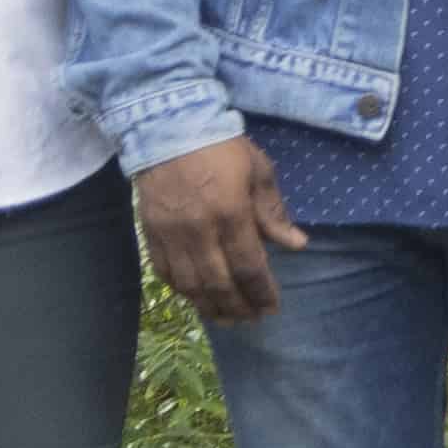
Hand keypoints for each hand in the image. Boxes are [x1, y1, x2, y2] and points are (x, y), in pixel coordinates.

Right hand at [136, 136, 307, 325]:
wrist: (168, 128)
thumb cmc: (222, 147)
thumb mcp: (259, 171)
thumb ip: (274, 212)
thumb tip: (297, 244)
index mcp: (231, 214)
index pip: (249, 267)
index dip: (261, 292)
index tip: (272, 307)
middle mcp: (199, 231)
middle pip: (219, 284)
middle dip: (238, 307)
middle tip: (252, 319)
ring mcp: (171, 235)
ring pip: (190, 285)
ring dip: (209, 307)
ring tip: (226, 318)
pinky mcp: (150, 233)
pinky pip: (165, 273)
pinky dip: (182, 291)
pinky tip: (196, 298)